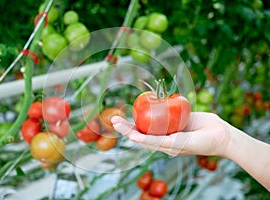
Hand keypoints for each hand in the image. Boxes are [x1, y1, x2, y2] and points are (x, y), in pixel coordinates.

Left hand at [111, 112, 230, 156]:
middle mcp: (164, 137)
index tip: (120, 127)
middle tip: (113, 120)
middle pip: (142, 131)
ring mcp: (169, 127)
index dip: (130, 134)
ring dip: (135, 117)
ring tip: (122, 112)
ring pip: (149, 121)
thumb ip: (161, 142)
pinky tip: (142, 102)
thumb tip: (137, 139)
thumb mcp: (180, 143)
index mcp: (163, 146)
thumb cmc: (201, 142)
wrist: (220, 134)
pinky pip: (162, 112)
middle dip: (127, 126)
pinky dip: (152, 107)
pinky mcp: (176, 117)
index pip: (143, 140)